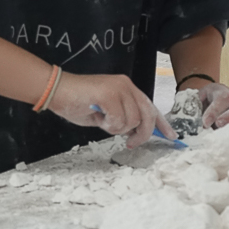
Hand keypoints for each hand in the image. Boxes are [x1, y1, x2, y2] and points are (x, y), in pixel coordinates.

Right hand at [49, 72, 176, 148]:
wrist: (57, 91)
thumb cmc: (77, 102)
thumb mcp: (106, 113)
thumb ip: (122, 118)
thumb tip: (135, 132)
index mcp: (127, 88)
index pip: (150, 106)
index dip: (161, 123)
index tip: (171, 136)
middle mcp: (126, 85)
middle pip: (147, 115)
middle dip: (141, 134)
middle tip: (130, 142)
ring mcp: (118, 88)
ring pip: (133, 120)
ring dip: (117, 128)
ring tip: (102, 120)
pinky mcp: (109, 94)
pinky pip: (119, 120)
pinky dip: (109, 125)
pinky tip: (98, 118)